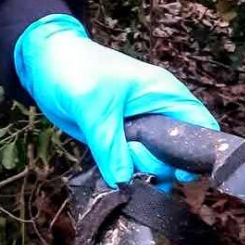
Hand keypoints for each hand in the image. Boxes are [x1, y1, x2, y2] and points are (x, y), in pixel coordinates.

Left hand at [14, 14, 217, 187]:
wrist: (43, 62)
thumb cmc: (74, 68)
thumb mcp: (93, 107)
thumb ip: (110, 146)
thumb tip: (124, 182)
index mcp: (166, 95)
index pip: (201, 125)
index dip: (198, 152)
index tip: (179, 172)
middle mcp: (159, 113)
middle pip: (178, 153)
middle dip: (159, 166)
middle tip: (134, 161)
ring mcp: (141, 128)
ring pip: (156, 163)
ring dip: (141, 172)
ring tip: (120, 165)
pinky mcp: (123, 140)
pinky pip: (133, 165)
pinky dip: (126, 174)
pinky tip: (114, 175)